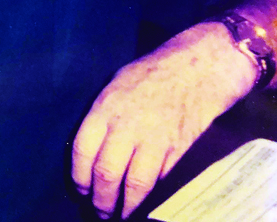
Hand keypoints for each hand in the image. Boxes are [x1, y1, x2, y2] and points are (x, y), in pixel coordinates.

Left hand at [70, 23, 256, 218]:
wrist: (197, 69)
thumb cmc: (152, 74)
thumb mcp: (115, 84)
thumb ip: (101, 115)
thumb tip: (89, 149)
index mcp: (105, 107)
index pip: (82, 151)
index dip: (79, 177)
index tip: (81, 190)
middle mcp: (126, 125)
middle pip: (106, 173)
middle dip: (100, 199)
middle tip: (99, 210)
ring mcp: (153, 139)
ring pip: (133, 185)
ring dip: (125, 206)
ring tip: (120, 214)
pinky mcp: (176, 150)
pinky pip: (158, 179)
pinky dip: (148, 194)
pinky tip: (141, 199)